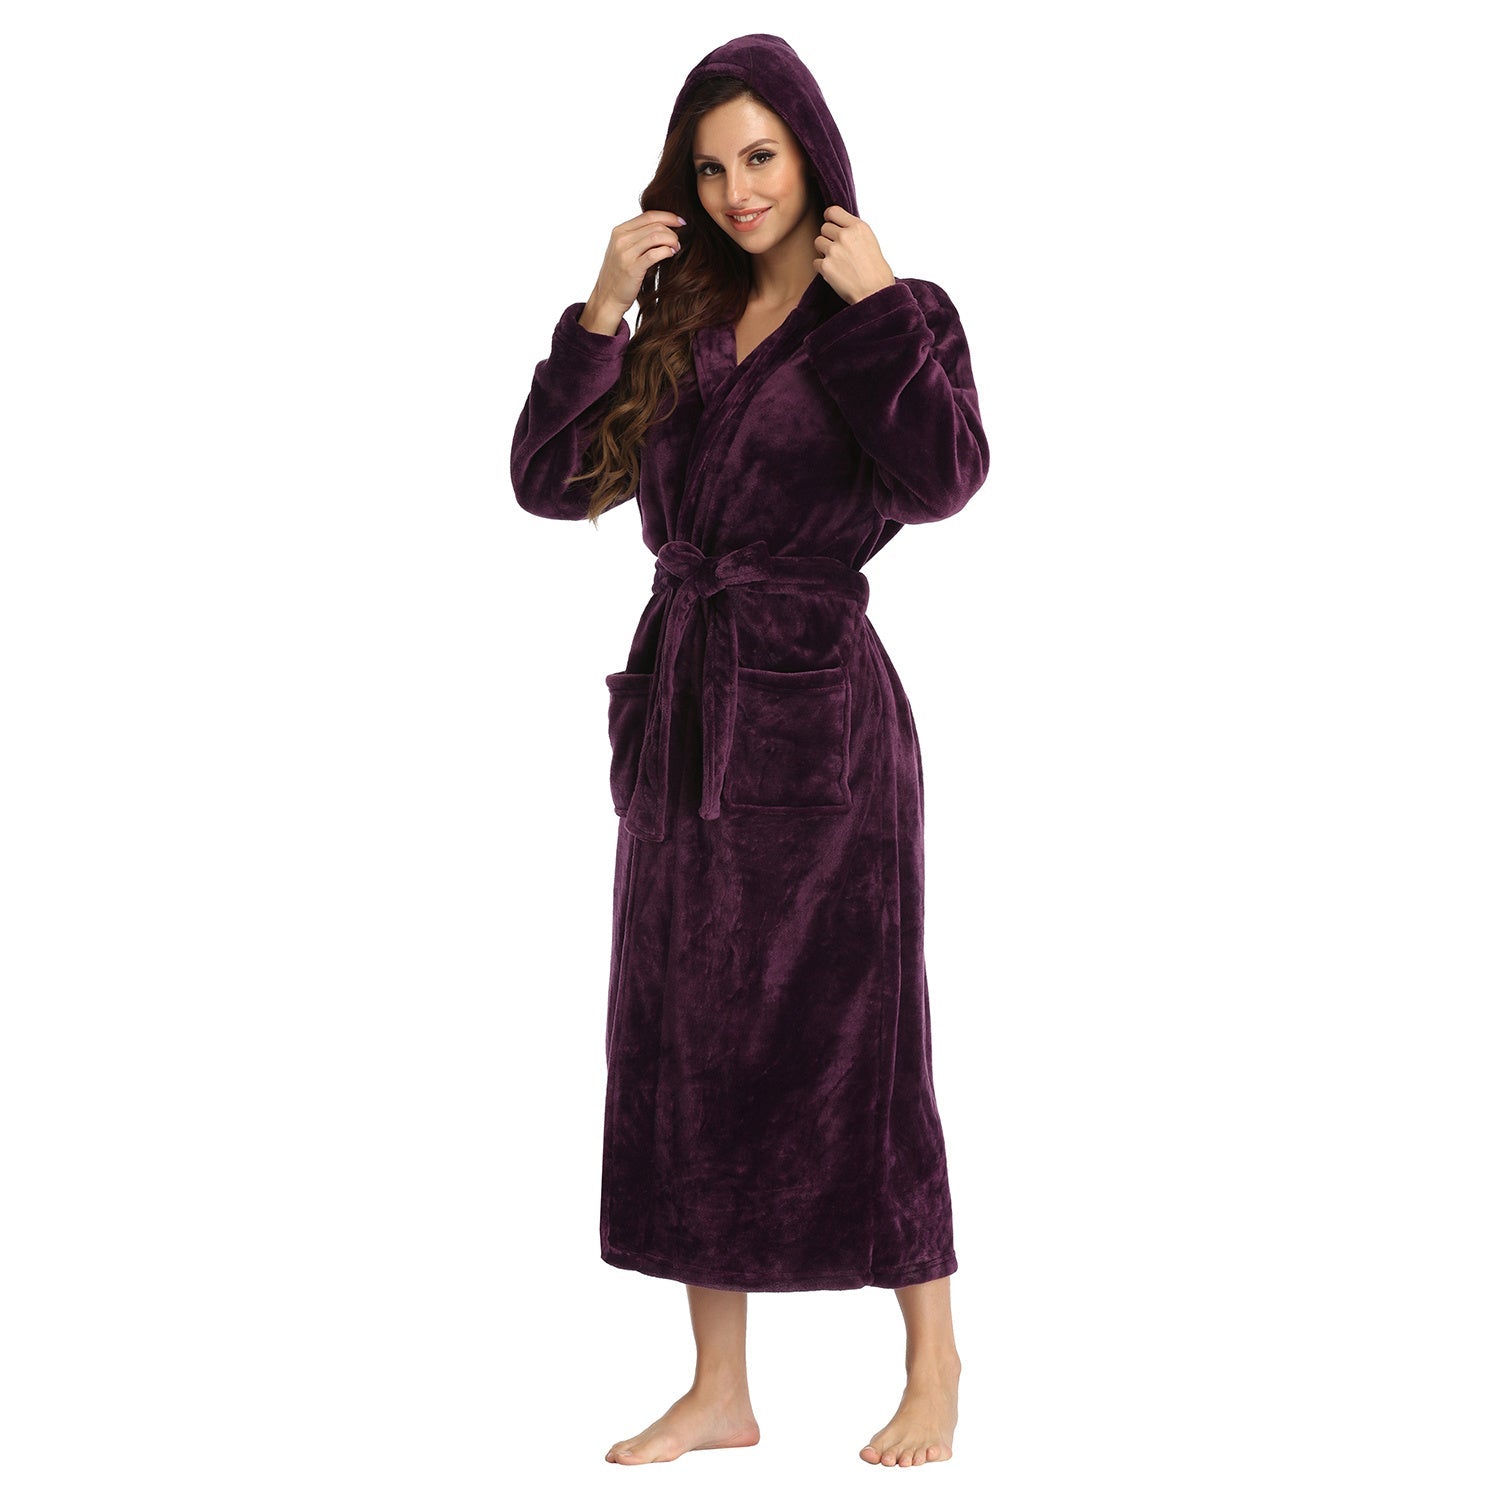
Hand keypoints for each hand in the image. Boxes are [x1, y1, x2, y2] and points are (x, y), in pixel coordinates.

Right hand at [583, 210, 684, 328]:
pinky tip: (670, 254)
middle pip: (655, 225)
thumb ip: (637, 237)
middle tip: (678, 242)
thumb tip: (662, 228)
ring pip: (657, 236)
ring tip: (676, 248)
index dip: (668, 216)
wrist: (606, 298)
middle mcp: (621, 239)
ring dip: (671, 241)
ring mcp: (625, 253)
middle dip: (672, 231)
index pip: (649, 215)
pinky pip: (655, 253)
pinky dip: (667, 251)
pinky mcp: (633, 268)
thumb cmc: (619, 275)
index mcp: (619, 231)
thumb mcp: (623, 250)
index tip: (681, 222)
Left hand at [813, 205, 895, 304]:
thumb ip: (853, 230)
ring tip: (838, 262)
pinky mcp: (826, 266)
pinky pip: (816, 262)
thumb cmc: (875, 270)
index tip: (831, 225)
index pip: (832, 211)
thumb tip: (837, 225)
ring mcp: (834, 250)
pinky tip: (835, 273)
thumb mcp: (870, 241)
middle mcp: (845, 236)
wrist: (875, 292)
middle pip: (824, 227)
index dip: (829, 218)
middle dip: (829, 238)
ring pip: (818, 242)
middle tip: (839, 251)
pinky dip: (823, 268)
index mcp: (858, 227)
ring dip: (824, 252)